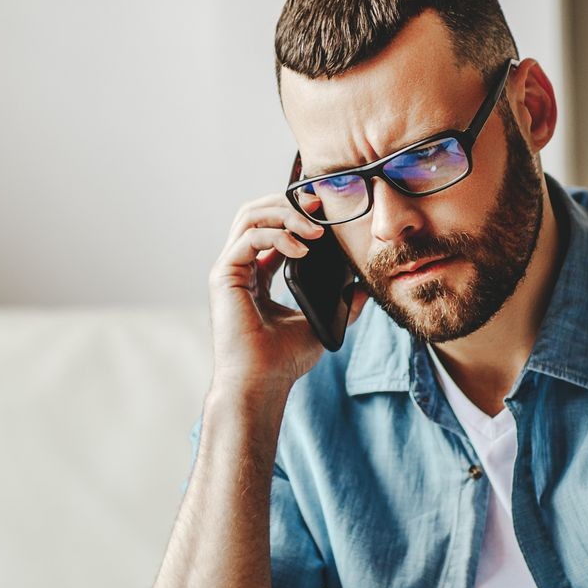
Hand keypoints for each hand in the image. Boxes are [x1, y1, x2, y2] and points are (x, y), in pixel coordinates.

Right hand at [207, 193, 366, 402]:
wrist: (262, 384)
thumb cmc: (282, 361)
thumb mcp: (318, 323)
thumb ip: (339, 302)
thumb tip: (363, 286)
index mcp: (255, 275)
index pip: (269, 227)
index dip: (294, 212)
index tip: (324, 210)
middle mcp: (239, 267)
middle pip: (256, 212)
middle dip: (289, 203)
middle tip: (320, 206)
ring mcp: (229, 270)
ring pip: (250, 216)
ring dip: (285, 214)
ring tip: (314, 229)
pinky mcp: (224, 276)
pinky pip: (249, 238)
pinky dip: (278, 236)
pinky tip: (302, 250)